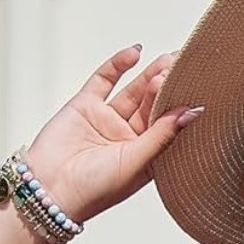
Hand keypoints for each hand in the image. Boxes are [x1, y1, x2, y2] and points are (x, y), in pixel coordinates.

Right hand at [16, 44, 198, 223]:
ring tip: (167, 59)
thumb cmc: (94, 190)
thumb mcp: (135, 163)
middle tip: (181, 66)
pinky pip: (104, 80)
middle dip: (166, 87)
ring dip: (149, 75)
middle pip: (153, 106)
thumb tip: (191, 113)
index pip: (168, 126)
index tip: (194, 89)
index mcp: (145, 156)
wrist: (49, 190)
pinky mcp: (85, 106)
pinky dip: (118, 65)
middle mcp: (128, 138)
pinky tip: (135, 53)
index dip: (179, 107)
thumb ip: (162, 135)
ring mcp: (107, 120)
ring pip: (133, 92)